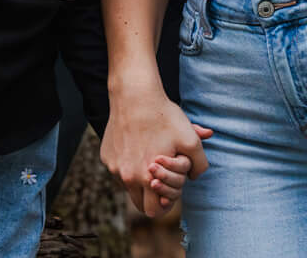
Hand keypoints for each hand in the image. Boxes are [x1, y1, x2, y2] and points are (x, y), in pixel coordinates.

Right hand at [101, 86, 210, 217]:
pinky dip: (129, 165)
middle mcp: (127, 177)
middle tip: (163, 179)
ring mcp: (114, 167)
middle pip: (140, 204)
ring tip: (151, 158)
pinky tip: (137, 145)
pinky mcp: (106, 156)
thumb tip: (196, 176)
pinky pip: (119, 170)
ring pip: (129, 186)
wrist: (135, 95)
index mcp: (146, 179)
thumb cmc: (164, 117)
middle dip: (152, 197)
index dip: (165, 204)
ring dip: (140, 180)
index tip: (171, 190)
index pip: (154, 211)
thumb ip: (199, 164)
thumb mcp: (190, 139)